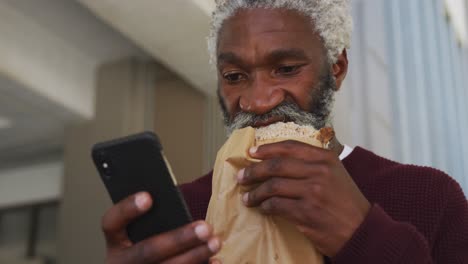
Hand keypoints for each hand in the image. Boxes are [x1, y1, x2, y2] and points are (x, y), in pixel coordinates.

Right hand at [101, 192, 221, 263]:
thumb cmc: (147, 244)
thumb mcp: (141, 232)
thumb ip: (153, 218)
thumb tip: (176, 201)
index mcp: (115, 242)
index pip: (112, 223)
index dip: (127, 209)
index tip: (148, 197)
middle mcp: (121, 262)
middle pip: (146, 251)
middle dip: (178, 239)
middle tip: (204, 227)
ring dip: (194, 256)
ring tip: (215, 242)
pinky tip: (215, 261)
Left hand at [237, 140, 369, 256]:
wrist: (362, 230)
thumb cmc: (346, 202)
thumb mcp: (335, 174)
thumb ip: (313, 163)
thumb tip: (279, 158)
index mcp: (325, 158)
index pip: (289, 147)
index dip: (266, 149)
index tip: (250, 153)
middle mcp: (319, 172)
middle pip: (276, 165)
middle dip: (254, 170)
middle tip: (241, 176)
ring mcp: (313, 192)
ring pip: (273, 186)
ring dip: (255, 192)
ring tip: (247, 197)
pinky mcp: (306, 213)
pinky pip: (276, 206)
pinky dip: (265, 207)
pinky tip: (261, 209)